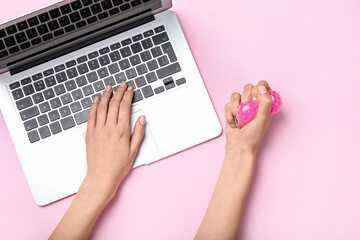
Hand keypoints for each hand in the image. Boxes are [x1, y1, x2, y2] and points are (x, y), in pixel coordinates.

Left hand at [84, 82, 145, 200]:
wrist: (101, 177)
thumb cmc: (118, 166)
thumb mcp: (134, 150)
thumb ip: (138, 133)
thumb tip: (141, 119)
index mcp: (121, 131)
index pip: (124, 107)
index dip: (128, 96)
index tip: (130, 89)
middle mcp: (108, 128)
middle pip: (113, 104)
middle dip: (118, 92)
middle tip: (122, 84)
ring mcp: (97, 130)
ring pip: (101, 107)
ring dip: (105, 95)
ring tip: (109, 87)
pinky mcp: (89, 134)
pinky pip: (91, 116)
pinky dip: (93, 106)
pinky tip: (96, 100)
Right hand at [224, 80, 272, 156]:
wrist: (238, 146)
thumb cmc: (253, 136)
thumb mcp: (263, 119)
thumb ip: (265, 101)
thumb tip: (261, 87)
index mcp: (265, 103)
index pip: (262, 85)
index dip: (258, 90)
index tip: (255, 100)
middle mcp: (253, 103)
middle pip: (247, 88)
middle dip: (245, 101)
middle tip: (247, 112)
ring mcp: (242, 106)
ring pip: (235, 95)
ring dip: (235, 109)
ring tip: (239, 119)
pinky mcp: (231, 110)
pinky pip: (227, 104)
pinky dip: (229, 115)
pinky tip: (234, 123)